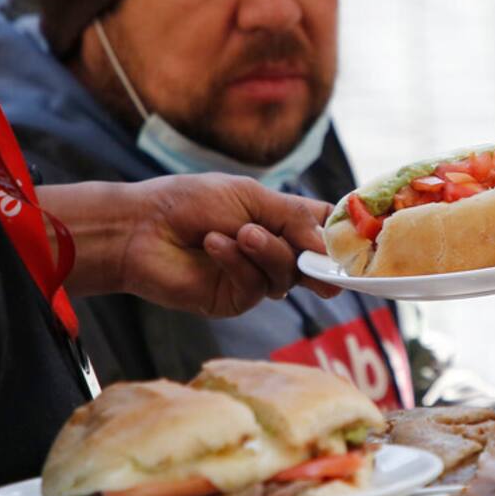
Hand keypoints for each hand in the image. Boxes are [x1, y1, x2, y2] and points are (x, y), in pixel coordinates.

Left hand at [40, 174, 340, 315]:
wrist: (139, 228)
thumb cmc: (190, 201)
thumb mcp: (250, 196)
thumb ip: (293, 219)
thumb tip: (329, 250)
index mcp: (281, 218)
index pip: (324, 229)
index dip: (341, 235)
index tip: (355, 238)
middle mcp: (274, 250)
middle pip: (316, 260)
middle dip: (312, 253)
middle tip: (312, 251)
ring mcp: (256, 278)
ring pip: (288, 276)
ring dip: (267, 252)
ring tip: (239, 233)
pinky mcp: (235, 299)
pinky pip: (256, 287)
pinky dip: (238, 264)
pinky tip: (214, 245)